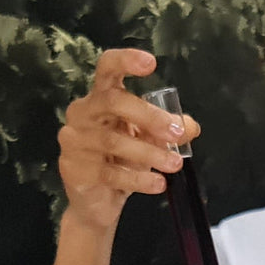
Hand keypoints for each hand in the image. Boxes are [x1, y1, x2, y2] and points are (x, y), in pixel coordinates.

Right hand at [56, 48, 201, 232]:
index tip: (151, 63)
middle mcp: (82, 113)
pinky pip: (109, 173)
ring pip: (113, 141)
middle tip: (176, 133)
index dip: (125, 61)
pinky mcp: (74, 169)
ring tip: (174, 164)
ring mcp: (74, 141)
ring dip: (149, 152)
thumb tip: (190, 126)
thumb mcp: (147, 143)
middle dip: (149, 116)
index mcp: (100, 98)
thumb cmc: (119, 163)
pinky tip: (158, 184)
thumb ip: (166, 131)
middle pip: (113, 102)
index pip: (107, 69)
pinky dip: (138, 179)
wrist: (96, 203)